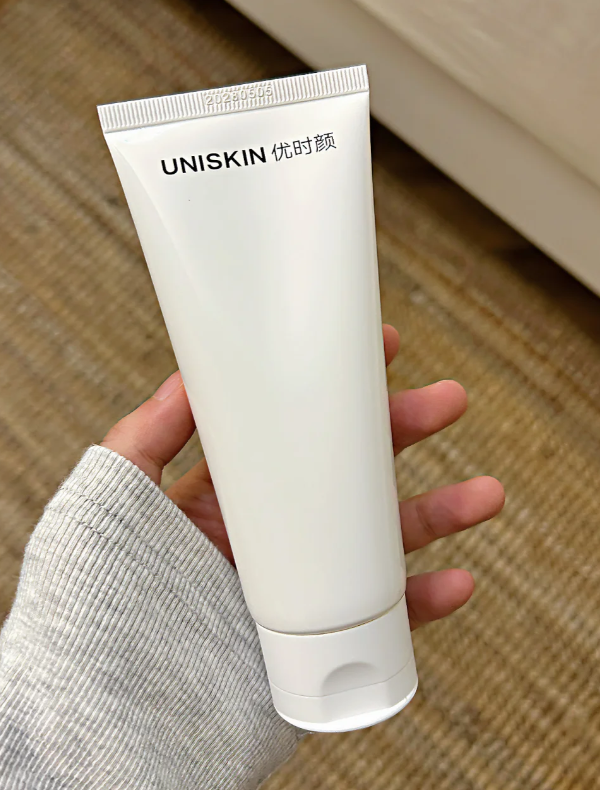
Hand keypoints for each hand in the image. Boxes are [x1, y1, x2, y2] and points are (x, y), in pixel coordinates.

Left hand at [101, 325, 503, 629]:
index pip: (293, 434)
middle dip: (401, 436)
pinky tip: (455, 580)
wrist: (108, 710)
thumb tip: (188, 376)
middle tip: (444, 401)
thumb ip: (146, 432)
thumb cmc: (95, 600)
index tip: (374, 354)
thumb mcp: (111, 493)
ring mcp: (297, 587)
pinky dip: (423, 602)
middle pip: (350, 477)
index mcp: (228, 499)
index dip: (336, 395)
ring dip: (437, 515)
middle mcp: (270, 537)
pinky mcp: (315, 642)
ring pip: (380, 544)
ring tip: (484, 494)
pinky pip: (381, 620)